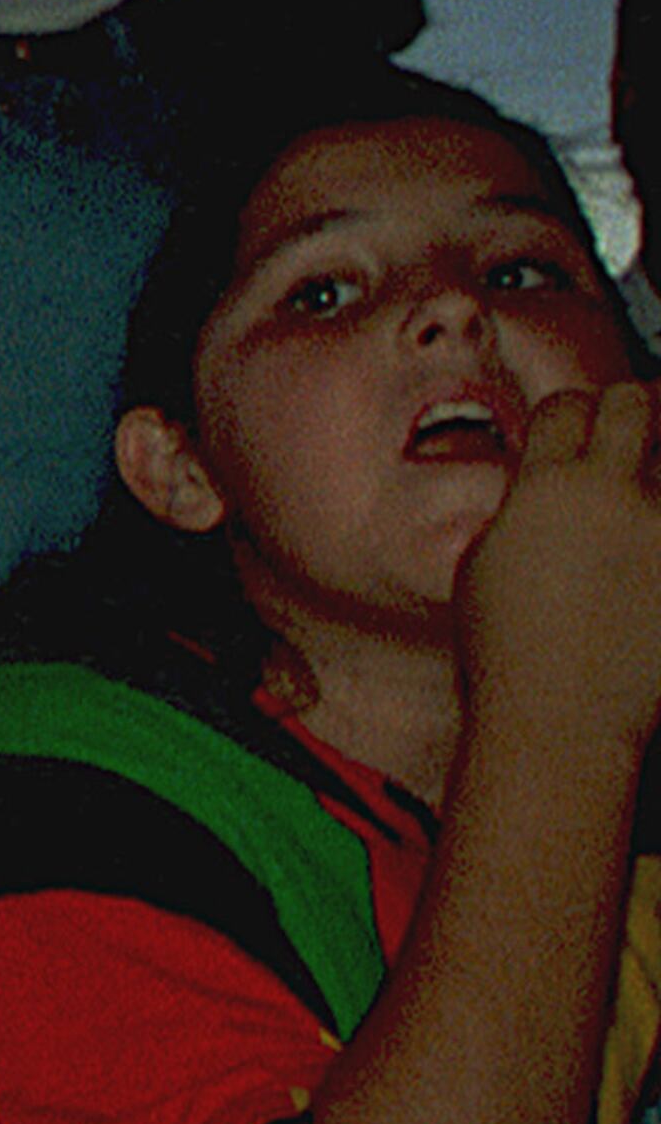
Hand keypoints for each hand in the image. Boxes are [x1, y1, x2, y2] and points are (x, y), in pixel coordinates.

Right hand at [457, 379, 660, 765]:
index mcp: (545, 491)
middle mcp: (612, 496)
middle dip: (633, 412)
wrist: (561, 721)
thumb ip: (518, 513)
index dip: (569, 414)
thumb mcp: (481, 569)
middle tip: (635, 429)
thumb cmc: (510, 660)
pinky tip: (652, 540)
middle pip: (638, 402)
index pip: (566, 407)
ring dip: (658, 469)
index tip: (575, 426)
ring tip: (646, 493)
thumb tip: (541, 491)